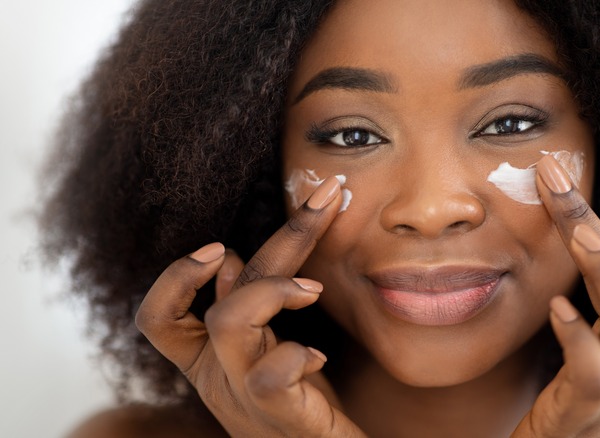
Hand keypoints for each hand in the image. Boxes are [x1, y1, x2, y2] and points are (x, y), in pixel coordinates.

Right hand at [135, 176, 365, 437]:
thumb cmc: (297, 406)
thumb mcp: (266, 352)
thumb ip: (249, 310)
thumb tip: (231, 259)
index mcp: (209, 361)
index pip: (158, 318)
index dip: (178, 276)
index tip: (220, 244)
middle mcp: (219, 377)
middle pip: (223, 297)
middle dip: (285, 236)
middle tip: (327, 198)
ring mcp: (246, 399)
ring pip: (230, 324)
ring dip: (275, 291)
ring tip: (315, 292)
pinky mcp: (282, 418)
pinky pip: (269, 377)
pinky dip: (295, 355)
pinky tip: (318, 358)